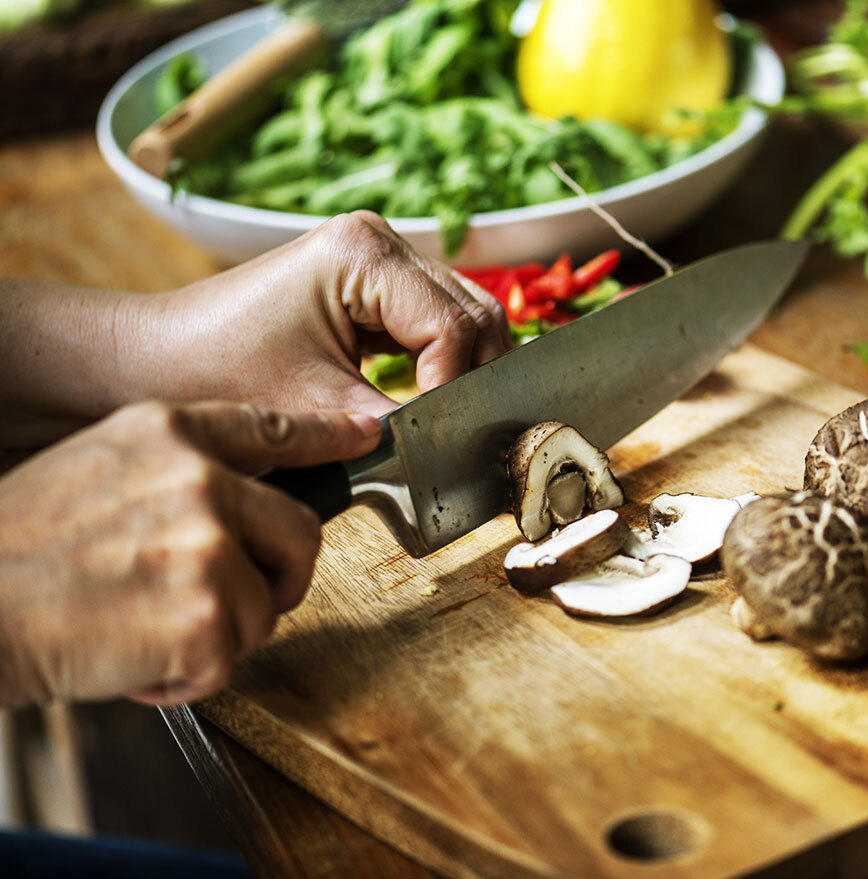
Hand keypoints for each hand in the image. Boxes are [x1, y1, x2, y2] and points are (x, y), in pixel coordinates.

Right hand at [0, 400, 379, 706]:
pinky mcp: (209, 614)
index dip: (329, 435)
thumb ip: (176, 469)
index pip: (275, 427)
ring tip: (147, 626)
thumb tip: (238, 496)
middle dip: (278, 579)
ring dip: (220, 633)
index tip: (364, 434)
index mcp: (170, 433)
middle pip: (303, 533)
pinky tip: (134, 655)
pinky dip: (189, 675)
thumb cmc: (22, 546)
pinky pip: (234, 658)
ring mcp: (209, 544)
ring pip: (270, 605)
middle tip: (224, 603)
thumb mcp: (99, 465)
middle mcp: (201, 479)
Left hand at [130, 211, 510, 416]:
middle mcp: (380, 238)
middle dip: (473, 379)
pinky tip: (431, 398)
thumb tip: (456, 450)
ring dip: (465, 370)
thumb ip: (399, 425)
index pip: (452, 327)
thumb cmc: (218, 372)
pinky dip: (446, 362)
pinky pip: (440, 320)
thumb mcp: (317, 406)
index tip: (442, 441)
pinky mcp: (377, 280)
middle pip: (474, 314)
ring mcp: (381, 254)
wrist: (157, 357)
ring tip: (447, 422)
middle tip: (460, 438)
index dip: (456, 388)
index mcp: (364, 253)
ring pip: (468, 316)